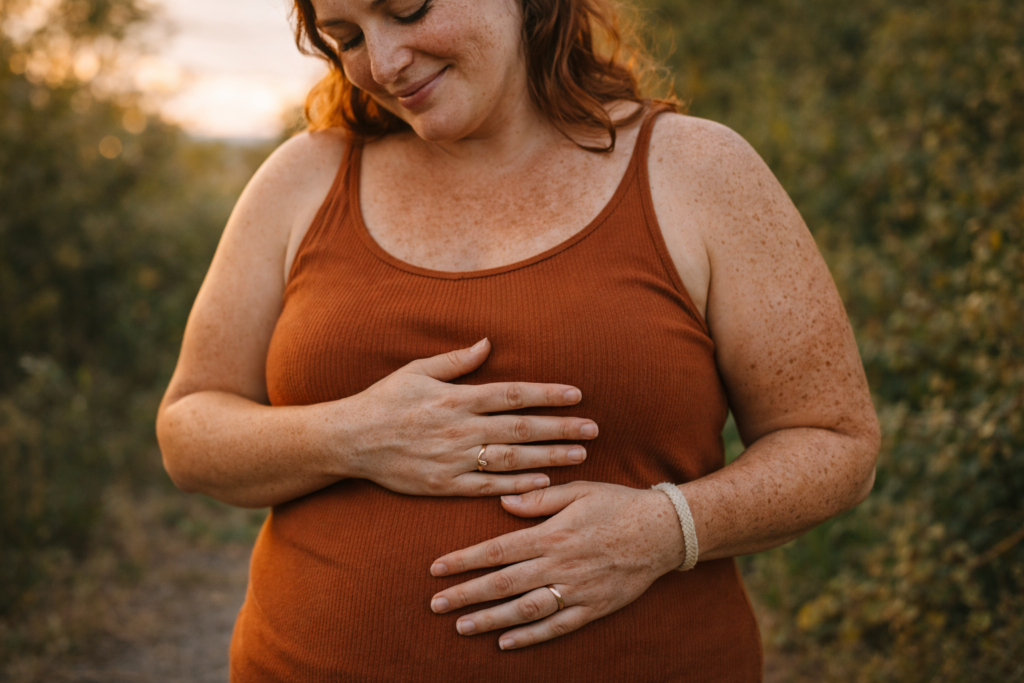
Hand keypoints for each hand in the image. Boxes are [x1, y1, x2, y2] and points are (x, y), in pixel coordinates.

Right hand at [344, 339, 598, 496]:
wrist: (349, 440)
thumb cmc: (384, 401)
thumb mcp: (416, 370)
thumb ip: (455, 360)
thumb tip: (488, 343)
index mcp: (455, 398)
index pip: (512, 394)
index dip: (547, 394)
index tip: (577, 395)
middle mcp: (459, 428)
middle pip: (521, 427)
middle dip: (561, 428)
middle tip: (594, 429)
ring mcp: (453, 459)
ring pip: (511, 458)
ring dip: (549, 457)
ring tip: (580, 456)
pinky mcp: (444, 485)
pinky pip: (488, 486)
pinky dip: (518, 484)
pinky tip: (545, 483)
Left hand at [427, 482, 686, 648]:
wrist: (663, 531)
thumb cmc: (618, 504)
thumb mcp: (579, 490)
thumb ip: (540, 497)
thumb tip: (504, 503)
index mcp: (551, 534)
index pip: (496, 550)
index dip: (463, 560)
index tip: (436, 569)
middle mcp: (559, 565)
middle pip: (502, 584)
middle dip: (465, 594)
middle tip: (435, 604)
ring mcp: (576, 590)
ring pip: (524, 610)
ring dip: (490, 620)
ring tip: (462, 626)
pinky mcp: (593, 608)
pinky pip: (556, 627)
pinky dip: (530, 637)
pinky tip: (506, 643)